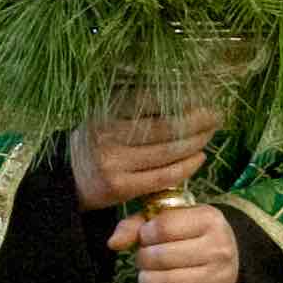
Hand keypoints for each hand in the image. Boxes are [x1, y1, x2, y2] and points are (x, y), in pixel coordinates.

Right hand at [69, 104, 222, 210]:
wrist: (67, 179)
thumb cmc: (95, 143)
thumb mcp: (104, 116)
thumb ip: (133, 107)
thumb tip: (181, 93)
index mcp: (104, 114)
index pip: (149, 100)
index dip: (180, 98)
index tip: (201, 95)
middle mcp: (107, 138)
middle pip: (164, 127)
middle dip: (196, 120)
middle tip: (215, 115)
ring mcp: (114, 165)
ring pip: (168, 152)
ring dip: (196, 141)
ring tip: (210, 133)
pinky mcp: (121, 188)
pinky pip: (164, 176)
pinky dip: (187, 166)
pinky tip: (199, 157)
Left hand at [111, 200, 240, 282]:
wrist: (224, 252)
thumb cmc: (187, 232)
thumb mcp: (166, 218)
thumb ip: (136, 225)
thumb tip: (113, 243)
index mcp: (209, 219)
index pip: (164, 227)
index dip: (146, 234)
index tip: (146, 237)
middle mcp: (220, 247)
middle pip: (164, 257)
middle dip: (144, 259)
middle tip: (143, 259)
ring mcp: (220, 275)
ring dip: (148, 282)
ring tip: (147, 276)